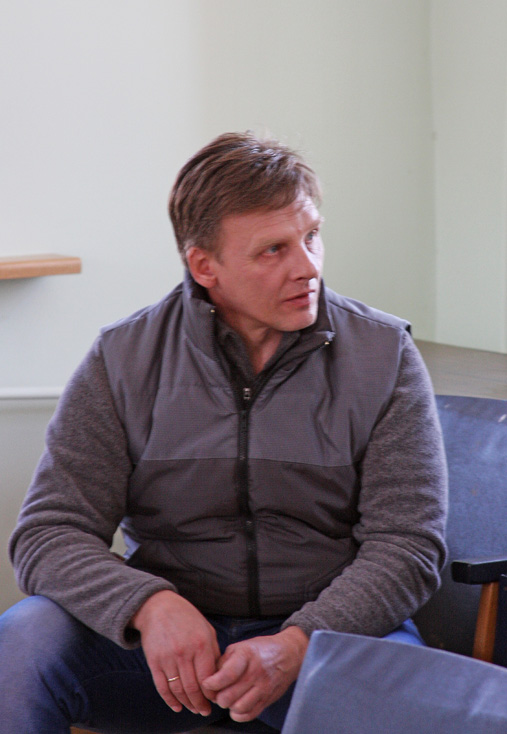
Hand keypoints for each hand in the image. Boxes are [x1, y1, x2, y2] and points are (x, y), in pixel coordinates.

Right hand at [130, 590, 219, 715]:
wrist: (158, 607)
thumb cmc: (186, 618)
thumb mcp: (206, 629)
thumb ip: (213, 652)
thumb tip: (220, 675)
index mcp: (201, 644)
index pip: (209, 678)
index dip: (213, 693)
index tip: (216, 699)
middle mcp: (184, 653)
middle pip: (194, 688)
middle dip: (201, 703)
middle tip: (205, 711)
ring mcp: (168, 658)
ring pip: (179, 690)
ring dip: (187, 704)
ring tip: (194, 709)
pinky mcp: (154, 662)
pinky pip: (162, 687)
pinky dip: (170, 701)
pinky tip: (177, 707)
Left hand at [202, 625, 307, 721]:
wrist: (288, 654)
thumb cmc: (260, 649)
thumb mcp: (240, 647)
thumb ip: (223, 661)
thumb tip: (209, 677)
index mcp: (246, 655)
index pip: (226, 675)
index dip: (212, 683)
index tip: (207, 683)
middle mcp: (256, 672)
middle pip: (228, 696)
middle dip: (218, 696)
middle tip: (217, 691)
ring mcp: (263, 688)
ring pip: (237, 708)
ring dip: (228, 705)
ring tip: (228, 697)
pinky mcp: (268, 700)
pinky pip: (249, 715)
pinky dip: (238, 714)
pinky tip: (237, 705)